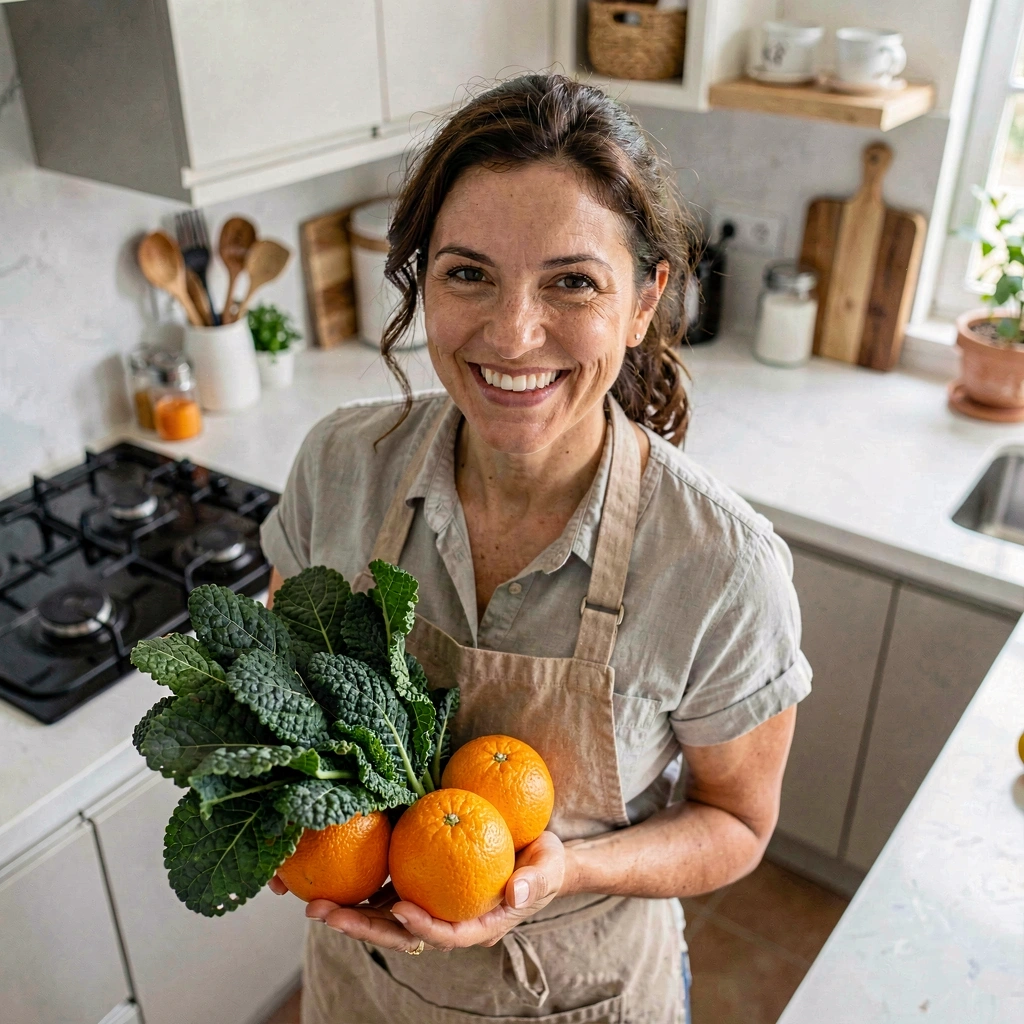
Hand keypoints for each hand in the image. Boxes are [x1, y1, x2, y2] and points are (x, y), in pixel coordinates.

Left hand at [278, 831, 570, 953]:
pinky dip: (364, 889)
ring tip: (316, 904)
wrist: (540, 856)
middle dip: (364, 927)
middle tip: (327, 913)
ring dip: (353, 913)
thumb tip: (518, 892)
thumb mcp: (548, 867)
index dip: (422, 927)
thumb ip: (536, 880)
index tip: (398, 909)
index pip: (446, 934)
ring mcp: (433, 907)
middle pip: (403, 934)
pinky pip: (389, 891)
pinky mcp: (423, 887)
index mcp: (479, 925)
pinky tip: (335, 876)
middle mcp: (450, 921)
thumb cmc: (546, 863)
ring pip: (387, 919)